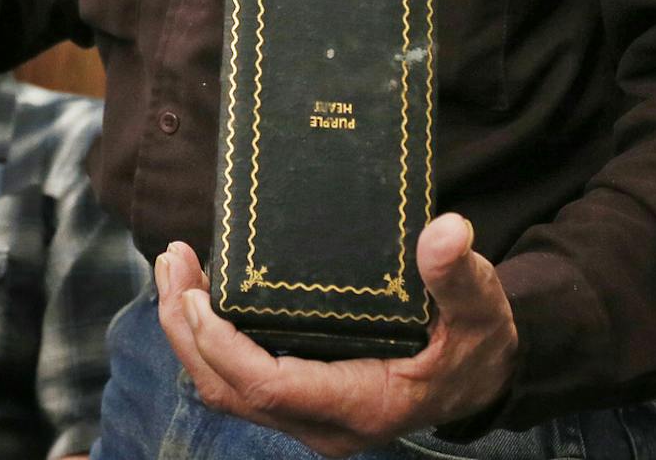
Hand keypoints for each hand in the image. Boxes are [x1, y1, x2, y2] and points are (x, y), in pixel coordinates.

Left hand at [154, 214, 517, 455]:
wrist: (483, 378)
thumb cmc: (477, 344)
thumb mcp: (478, 307)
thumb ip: (459, 273)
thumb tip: (446, 231)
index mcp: (360, 406)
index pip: (268, 386)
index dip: (222, 346)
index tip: (194, 297)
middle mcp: (323, 424)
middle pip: (229, 389)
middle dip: (186, 331)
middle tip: (173, 262)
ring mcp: (307, 418)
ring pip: (225, 388)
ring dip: (188, 334)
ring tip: (175, 268)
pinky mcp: (299, 402)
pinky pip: (238, 380)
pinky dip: (209, 340)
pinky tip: (201, 292)